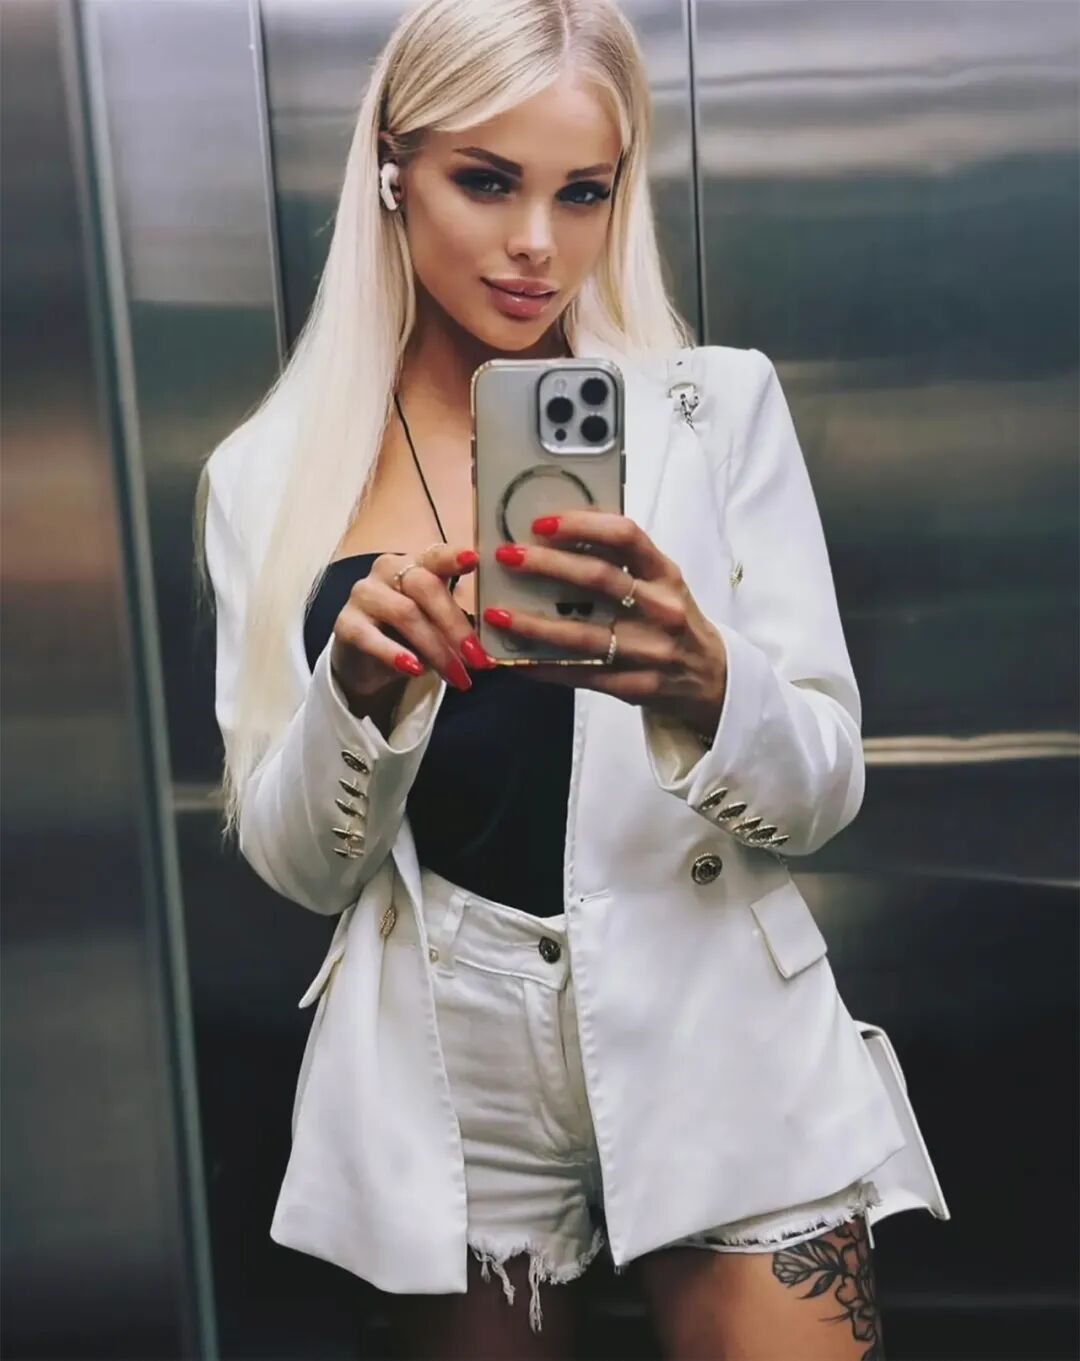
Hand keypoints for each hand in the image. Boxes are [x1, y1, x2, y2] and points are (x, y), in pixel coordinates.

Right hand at [330, 544, 495, 717]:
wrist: (366, 661)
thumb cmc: (409, 636)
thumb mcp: (437, 628)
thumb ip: (457, 629)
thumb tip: (484, 654)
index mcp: (417, 565)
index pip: (436, 556)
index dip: (453, 557)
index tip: (474, 559)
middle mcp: (388, 570)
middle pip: (425, 587)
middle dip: (455, 626)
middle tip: (478, 660)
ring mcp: (364, 594)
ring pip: (405, 613)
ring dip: (435, 649)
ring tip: (456, 676)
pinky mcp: (346, 622)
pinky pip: (370, 636)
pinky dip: (394, 654)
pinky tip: (413, 669)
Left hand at [484, 510, 727, 730]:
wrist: (711, 679)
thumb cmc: (674, 620)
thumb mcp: (663, 584)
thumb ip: (624, 561)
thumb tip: (559, 533)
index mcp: (666, 574)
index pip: (626, 536)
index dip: (582, 525)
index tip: (542, 522)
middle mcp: (661, 609)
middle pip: (598, 580)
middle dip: (546, 565)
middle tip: (506, 556)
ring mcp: (649, 651)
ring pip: (582, 635)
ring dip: (533, 624)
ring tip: (496, 613)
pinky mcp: (634, 686)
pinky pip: (579, 676)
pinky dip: (542, 667)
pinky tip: (513, 659)